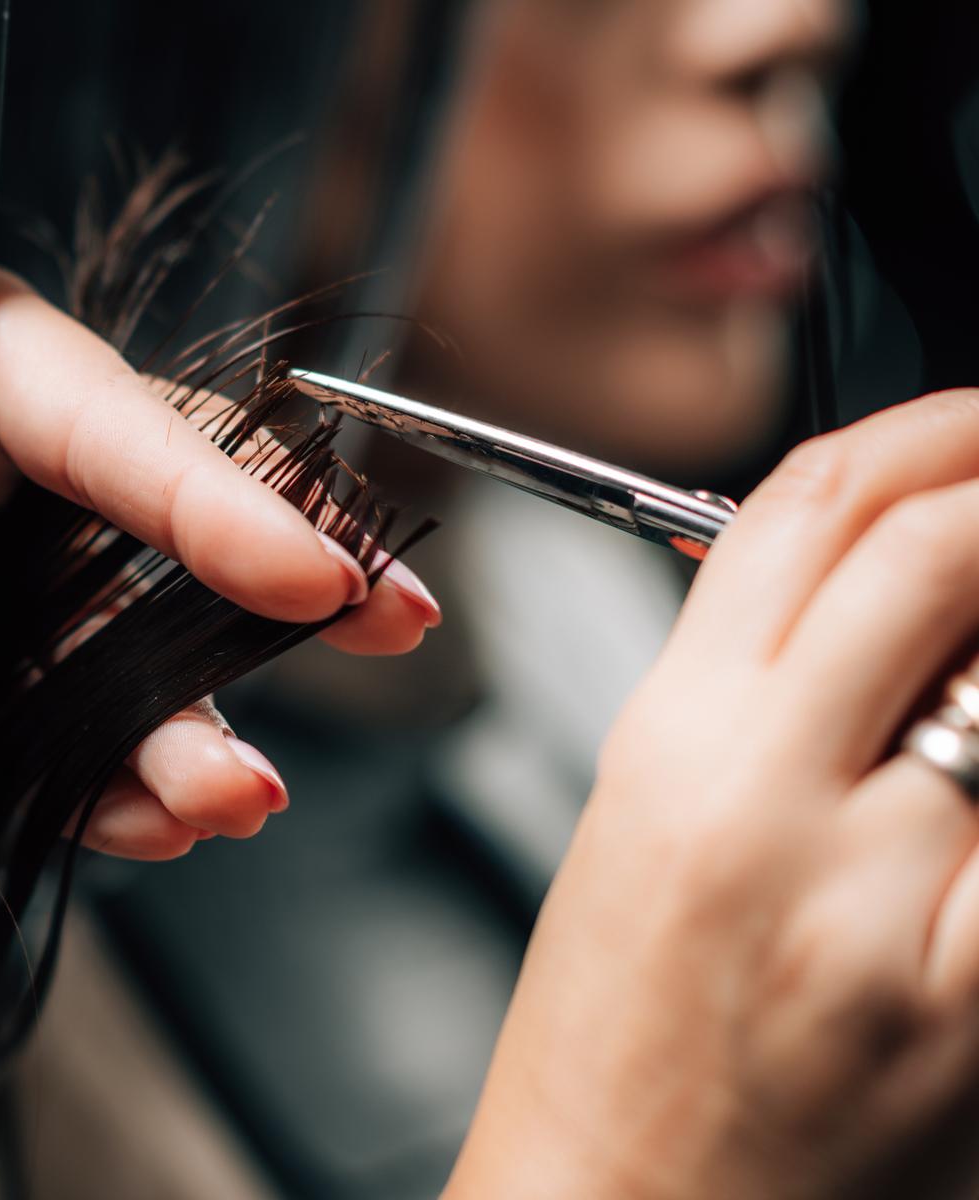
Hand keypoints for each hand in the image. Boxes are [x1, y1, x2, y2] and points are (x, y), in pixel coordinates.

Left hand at [0, 216, 439, 857]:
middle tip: (381, 627)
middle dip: (277, 588)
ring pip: (121, 658)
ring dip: (189, 725)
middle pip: (161, 532)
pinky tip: (154, 822)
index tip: (305, 558)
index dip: (213, 488)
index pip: (105, 415)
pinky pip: (46, 742)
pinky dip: (103, 789)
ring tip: (231, 797)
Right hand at [450, 390, 978, 1197]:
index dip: (923, 431)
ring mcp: (892, 910)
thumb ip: (752, 682)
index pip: (809, 509)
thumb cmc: (615, 1047)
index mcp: (668, 752)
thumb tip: (876, 580)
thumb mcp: (643, 825)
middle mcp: (773, 809)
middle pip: (933, 552)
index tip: (971, 426)